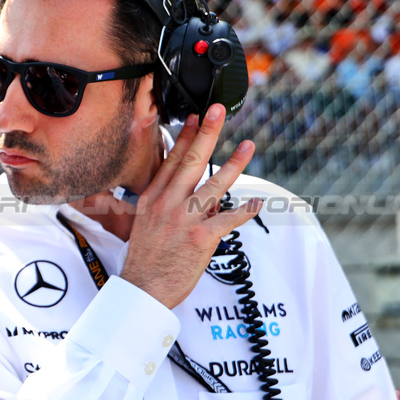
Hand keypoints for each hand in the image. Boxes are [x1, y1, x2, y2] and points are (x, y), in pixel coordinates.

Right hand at [118, 105, 261, 308]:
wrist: (142, 288)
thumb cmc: (146, 261)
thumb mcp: (147, 225)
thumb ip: (172, 206)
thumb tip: (202, 199)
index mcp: (153, 199)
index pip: (172, 161)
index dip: (187, 137)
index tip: (197, 118)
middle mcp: (167, 204)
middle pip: (191, 162)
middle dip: (207, 133)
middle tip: (218, 111)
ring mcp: (183, 220)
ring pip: (213, 185)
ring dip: (234, 164)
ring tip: (248, 146)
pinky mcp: (199, 238)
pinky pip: (227, 220)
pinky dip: (245, 211)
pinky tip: (258, 203)